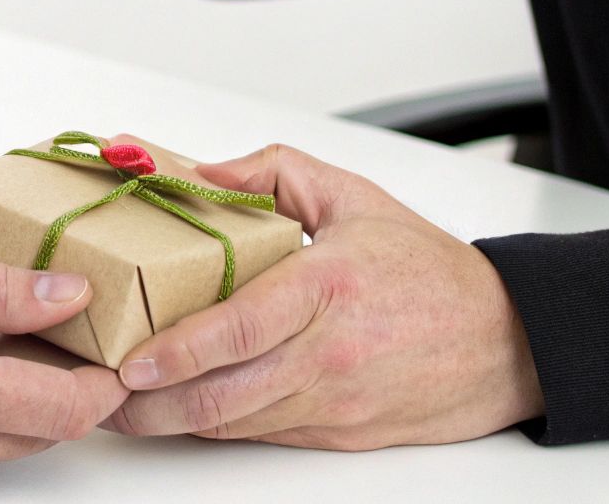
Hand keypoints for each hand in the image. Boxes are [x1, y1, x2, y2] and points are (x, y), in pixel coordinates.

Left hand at [101, 138, 543, 449]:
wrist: (507, 340)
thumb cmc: (424, 267)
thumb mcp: (351, 195)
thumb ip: (272, 173)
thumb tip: (200, 173)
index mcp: (328, 287)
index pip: (241, 329)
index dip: (180, 351)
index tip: (132, 360)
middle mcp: (328, 353)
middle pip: (225, 395)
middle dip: (152, 404)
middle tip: (101, 393)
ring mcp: (333, 400)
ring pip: (236, 424)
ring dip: (173, 421)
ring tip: (121, 406)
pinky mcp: (337, 432)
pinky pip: (261, 434)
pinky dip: (215, 427)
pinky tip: (177, 412)